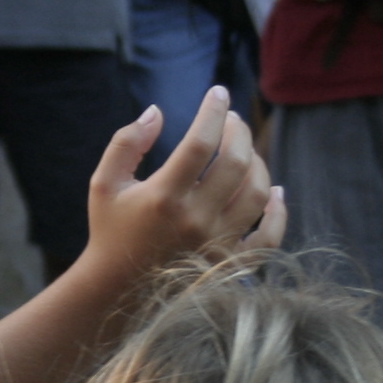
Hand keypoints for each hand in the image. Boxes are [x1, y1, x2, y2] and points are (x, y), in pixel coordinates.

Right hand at [76, 87, 284, 286]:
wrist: (117, 290)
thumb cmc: (111, 230)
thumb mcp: (104, 182)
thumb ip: (126, 142)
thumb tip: (157, 111)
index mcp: (164, 196)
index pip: (201, 142)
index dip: (213, 111)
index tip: (217, 93)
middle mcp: (195, 220)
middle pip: (237, 163)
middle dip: (239, 131)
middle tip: (232, 120)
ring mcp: (216, 245)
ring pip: (258, 194)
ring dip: (258, 164)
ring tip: (246, 152)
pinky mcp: (229, 265)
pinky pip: (269, 238)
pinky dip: (278, 213)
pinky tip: (274, 193)